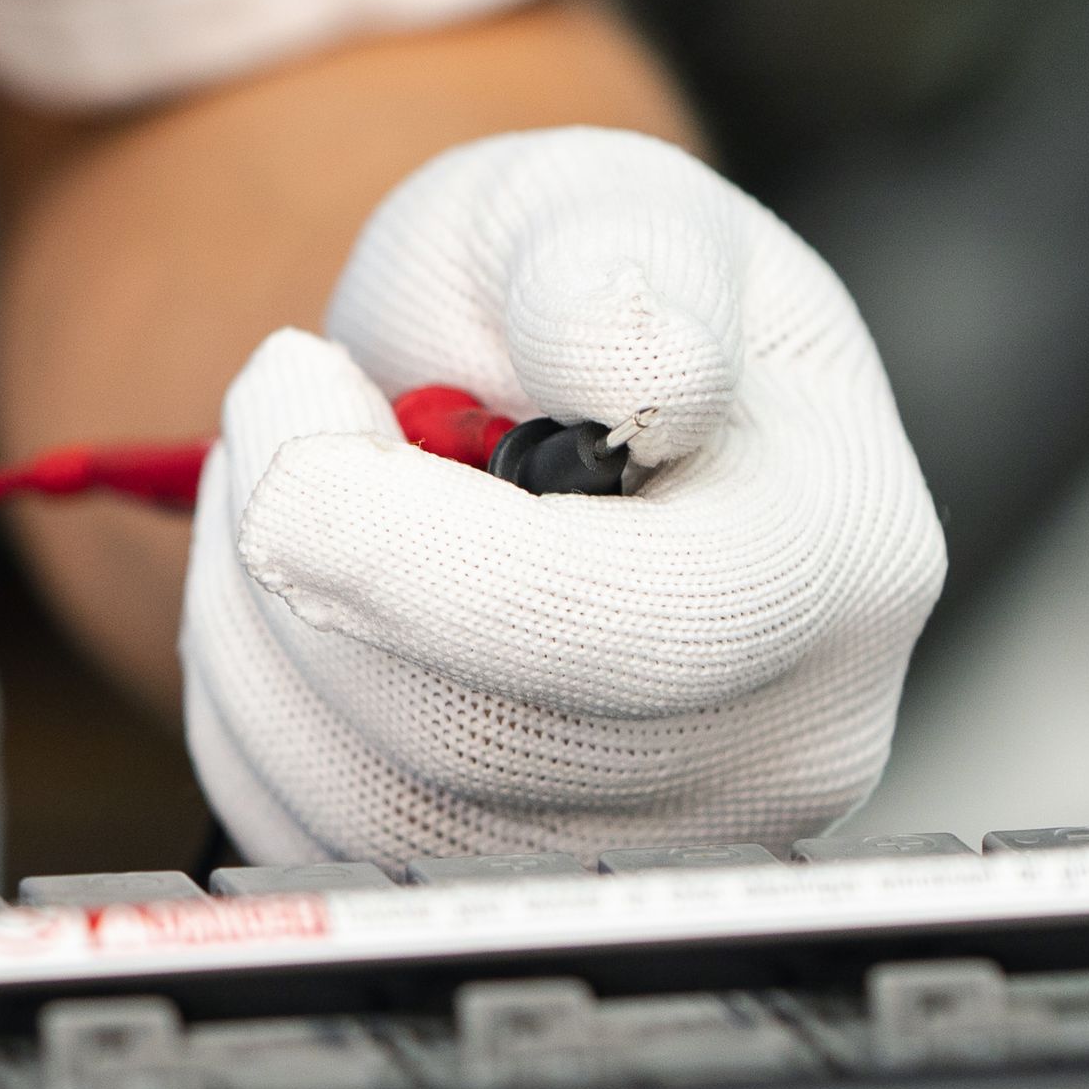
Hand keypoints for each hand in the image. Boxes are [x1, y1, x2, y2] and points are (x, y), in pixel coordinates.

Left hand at [176, 127, 941, 869]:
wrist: (539, 400)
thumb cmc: (580, 295)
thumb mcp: (606, 204)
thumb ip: (613, 266)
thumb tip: (637, 378)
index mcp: (840, 567)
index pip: (644, 626)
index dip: (420, 536)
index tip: (295, 388)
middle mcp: (777, 748)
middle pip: (476, 732)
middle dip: (313, 548)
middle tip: (285, 394)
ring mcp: (644, 843)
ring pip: (369, 797)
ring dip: (258, 614)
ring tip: (292, 472)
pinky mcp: (508, 884)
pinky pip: (312, 829)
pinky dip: (248, 693)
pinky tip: (294, 577)